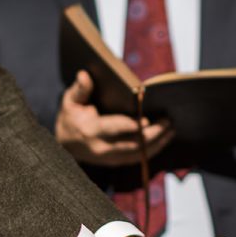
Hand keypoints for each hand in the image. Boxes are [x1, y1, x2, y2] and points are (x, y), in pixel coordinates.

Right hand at [55, 71, 174, 165]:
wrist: (64, 145)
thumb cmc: (70, 118)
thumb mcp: (70, 102)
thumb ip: (80, 89)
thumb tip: (85, 74)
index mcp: (91, 130)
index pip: (114, 129)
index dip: (131, 126)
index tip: (145, 121)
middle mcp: (102, 147)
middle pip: (132, 144)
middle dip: (152, 134)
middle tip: (168, 122)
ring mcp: (110, 158)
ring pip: (138, 154)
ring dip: (157, 143)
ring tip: (171, 130)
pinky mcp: (116, 162)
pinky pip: (137, 158)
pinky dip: (152, 150)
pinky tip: (164, 139)